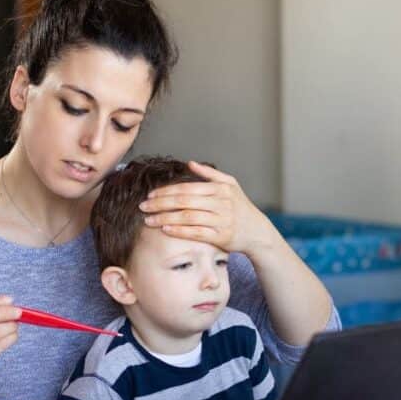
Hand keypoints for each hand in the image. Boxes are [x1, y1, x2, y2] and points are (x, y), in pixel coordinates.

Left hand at [138, 161, 274, 254]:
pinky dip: (179, 231)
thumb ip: (210, 174)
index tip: (150, 194)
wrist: (257, 231)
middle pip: (184, 201)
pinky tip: (165, 229)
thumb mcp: (231, 185)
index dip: (166, 191)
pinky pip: (196, 233)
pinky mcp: (221, 236)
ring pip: (187, 217)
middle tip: (143, 206)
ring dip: (165, 218)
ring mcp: (222, 220)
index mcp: (221, 188)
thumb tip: (190, 163)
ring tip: (148, 220)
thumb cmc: (240, 207)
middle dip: (160, 204)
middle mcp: (221, 203)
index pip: (187, 188)